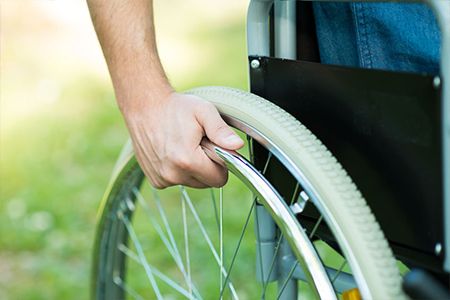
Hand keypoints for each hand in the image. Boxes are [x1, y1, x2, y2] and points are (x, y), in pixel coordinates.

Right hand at [122, 92, 243, 188]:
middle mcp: (173, 174)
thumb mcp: (203, 111)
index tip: (212, 146)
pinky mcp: (155, 180)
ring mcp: (163, 179)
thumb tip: (237, 146)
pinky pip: (178, 181)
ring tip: (184, 145)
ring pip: (193, 182)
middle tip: (197, 144)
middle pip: (207, 182)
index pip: (219, 179)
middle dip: (207, 166)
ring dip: (193, 168)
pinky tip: (172, 151)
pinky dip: (179, 170)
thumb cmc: (175, 108)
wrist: (144, 106)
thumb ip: (221, 131)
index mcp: (188, 161)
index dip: (221, 163)